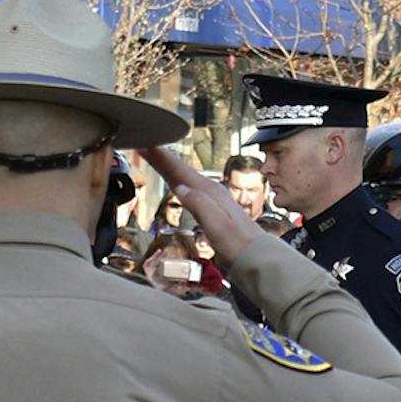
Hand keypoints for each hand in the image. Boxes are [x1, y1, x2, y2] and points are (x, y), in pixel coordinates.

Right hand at [142, 145, 263, 266]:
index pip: (180, 170)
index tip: (145, 143)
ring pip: (186, 178)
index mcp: (210, 193)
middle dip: (162, 157)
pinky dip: (180, 182)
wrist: (257, 258)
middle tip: (143, 144)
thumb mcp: (218, 225)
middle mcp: (212, 193)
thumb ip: (200, 205)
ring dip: (170, 167)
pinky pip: (191, 189)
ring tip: (156, 158)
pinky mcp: (214, 211)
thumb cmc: (238, 244)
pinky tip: (178, 184)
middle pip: (182, 170)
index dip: (161, 157)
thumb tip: (180, 187)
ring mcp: (214, 201)